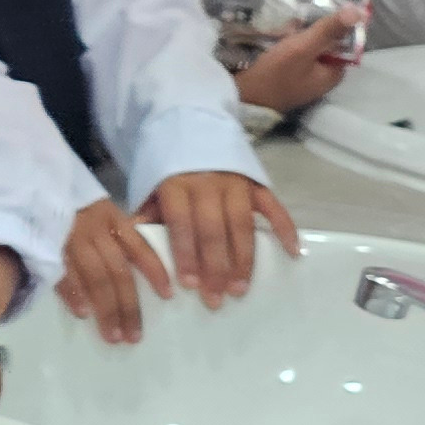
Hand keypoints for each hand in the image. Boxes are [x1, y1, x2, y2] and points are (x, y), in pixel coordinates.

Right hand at [49, 198, 171, 344]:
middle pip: (117, 272)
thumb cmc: (73, 204)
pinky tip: (83, 314)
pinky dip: (74, 294)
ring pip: (95, 279)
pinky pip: (64, 274)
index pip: (139, 248)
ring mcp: (70, 240)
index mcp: (112, 220)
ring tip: (114, 335)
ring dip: (106, 309)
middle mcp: (95, 232)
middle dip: (128, 307)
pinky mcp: (47, 248)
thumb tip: (148, 258)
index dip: (154, 272)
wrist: (34, 188)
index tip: (168, 296)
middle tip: (134, 336)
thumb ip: (121, 232)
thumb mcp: (102, 209)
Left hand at [139, 170, 299, 306]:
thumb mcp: (151, 187)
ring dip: (243, 259)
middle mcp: (208, 183)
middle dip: (214, 266)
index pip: (182, 223)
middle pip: (213, 229)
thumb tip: (131, 242)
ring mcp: (236, 182)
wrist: (195, 126)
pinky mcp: (257, 182)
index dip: (185, 254)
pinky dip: (285, 228)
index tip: (188, 285)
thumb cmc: (170, 169)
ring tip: (240, 288)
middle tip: (216, 298)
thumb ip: (147, 214)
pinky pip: (274, 206)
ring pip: (242, 224)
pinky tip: (292, 252)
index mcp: (177, 184)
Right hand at [234, 4, 365, 113]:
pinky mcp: (289, 78)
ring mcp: (305, 79)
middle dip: (313, 30)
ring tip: (288, 22)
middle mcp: (323, 79)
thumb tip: (358, 11)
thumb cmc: (276, 73)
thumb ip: (329, 30)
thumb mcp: (303, 47)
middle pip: (325, 45)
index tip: (323, 10)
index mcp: (334, 74)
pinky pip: (295, 55)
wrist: (243, 98)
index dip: (335, 25)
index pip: (343, 43)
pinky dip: (289, 45)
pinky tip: (278, 35)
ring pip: (309, 49)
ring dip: (299, 36)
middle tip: (300, 16)